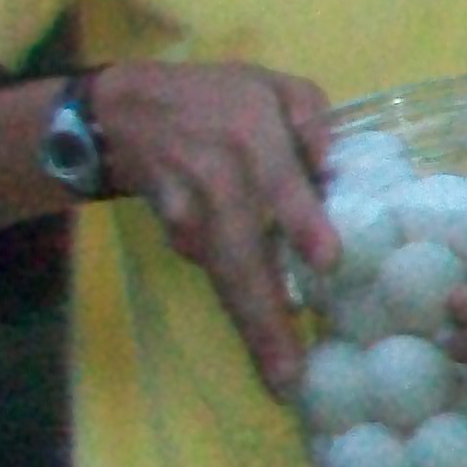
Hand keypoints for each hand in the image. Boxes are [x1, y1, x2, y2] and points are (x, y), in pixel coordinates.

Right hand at [92, 60, 334, 395]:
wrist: (128, 112)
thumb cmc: (221, 99)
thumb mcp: (275, 87)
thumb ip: (313, 120)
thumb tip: (338, 169)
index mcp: (252, 136)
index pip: (280, 181)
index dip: (301, 220)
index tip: (327, 262)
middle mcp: (218, 180)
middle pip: (242, 255)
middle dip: (265, 318)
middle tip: (290, 375)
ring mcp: (190, 215)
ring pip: (224, 279)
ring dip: (252, 330)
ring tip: (281, 380)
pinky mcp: (176, 236)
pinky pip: (213, 274)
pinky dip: (240, 309)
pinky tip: (266, 345)